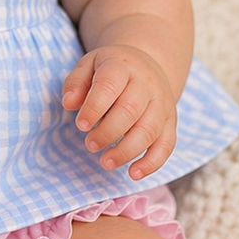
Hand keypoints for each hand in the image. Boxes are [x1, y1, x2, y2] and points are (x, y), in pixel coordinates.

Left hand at [61, 45, 176, 178]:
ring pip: (149, 130)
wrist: (146, 64)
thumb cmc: (110, 70)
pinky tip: (134, 174)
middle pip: (130, 110)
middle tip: (90, 145)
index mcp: (122, 67)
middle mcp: (146, 84)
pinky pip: (166, 144)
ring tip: (106, 162)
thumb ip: (76, 83)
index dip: (94, 107)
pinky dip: (152, 162)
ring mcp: (161, 103)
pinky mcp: (170, 122)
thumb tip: (69, 103)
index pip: (109, 86)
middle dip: (108, 133)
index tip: (80, 125)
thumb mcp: (88, 66)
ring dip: (127, 151)